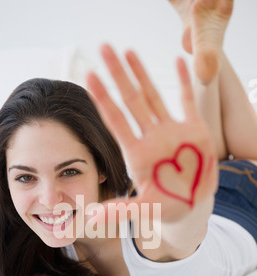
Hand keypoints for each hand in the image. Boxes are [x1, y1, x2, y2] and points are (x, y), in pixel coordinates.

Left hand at [87, 45, 217, 222]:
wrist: (192, 205)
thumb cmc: (165, 207)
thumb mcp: (143, 210)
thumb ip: (118, 212)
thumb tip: (89, 219)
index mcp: (137, 154)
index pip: (116, 121)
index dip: (103, 99)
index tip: (89, 77)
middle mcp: (151, 138)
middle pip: (131, 101)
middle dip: (118, 75)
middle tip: (103, 48)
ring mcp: (171, 132)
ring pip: (154, 96)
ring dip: (142, 73)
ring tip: (127, 50)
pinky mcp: (193, 130)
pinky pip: (188, 102)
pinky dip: (186, 83)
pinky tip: (179, 62)